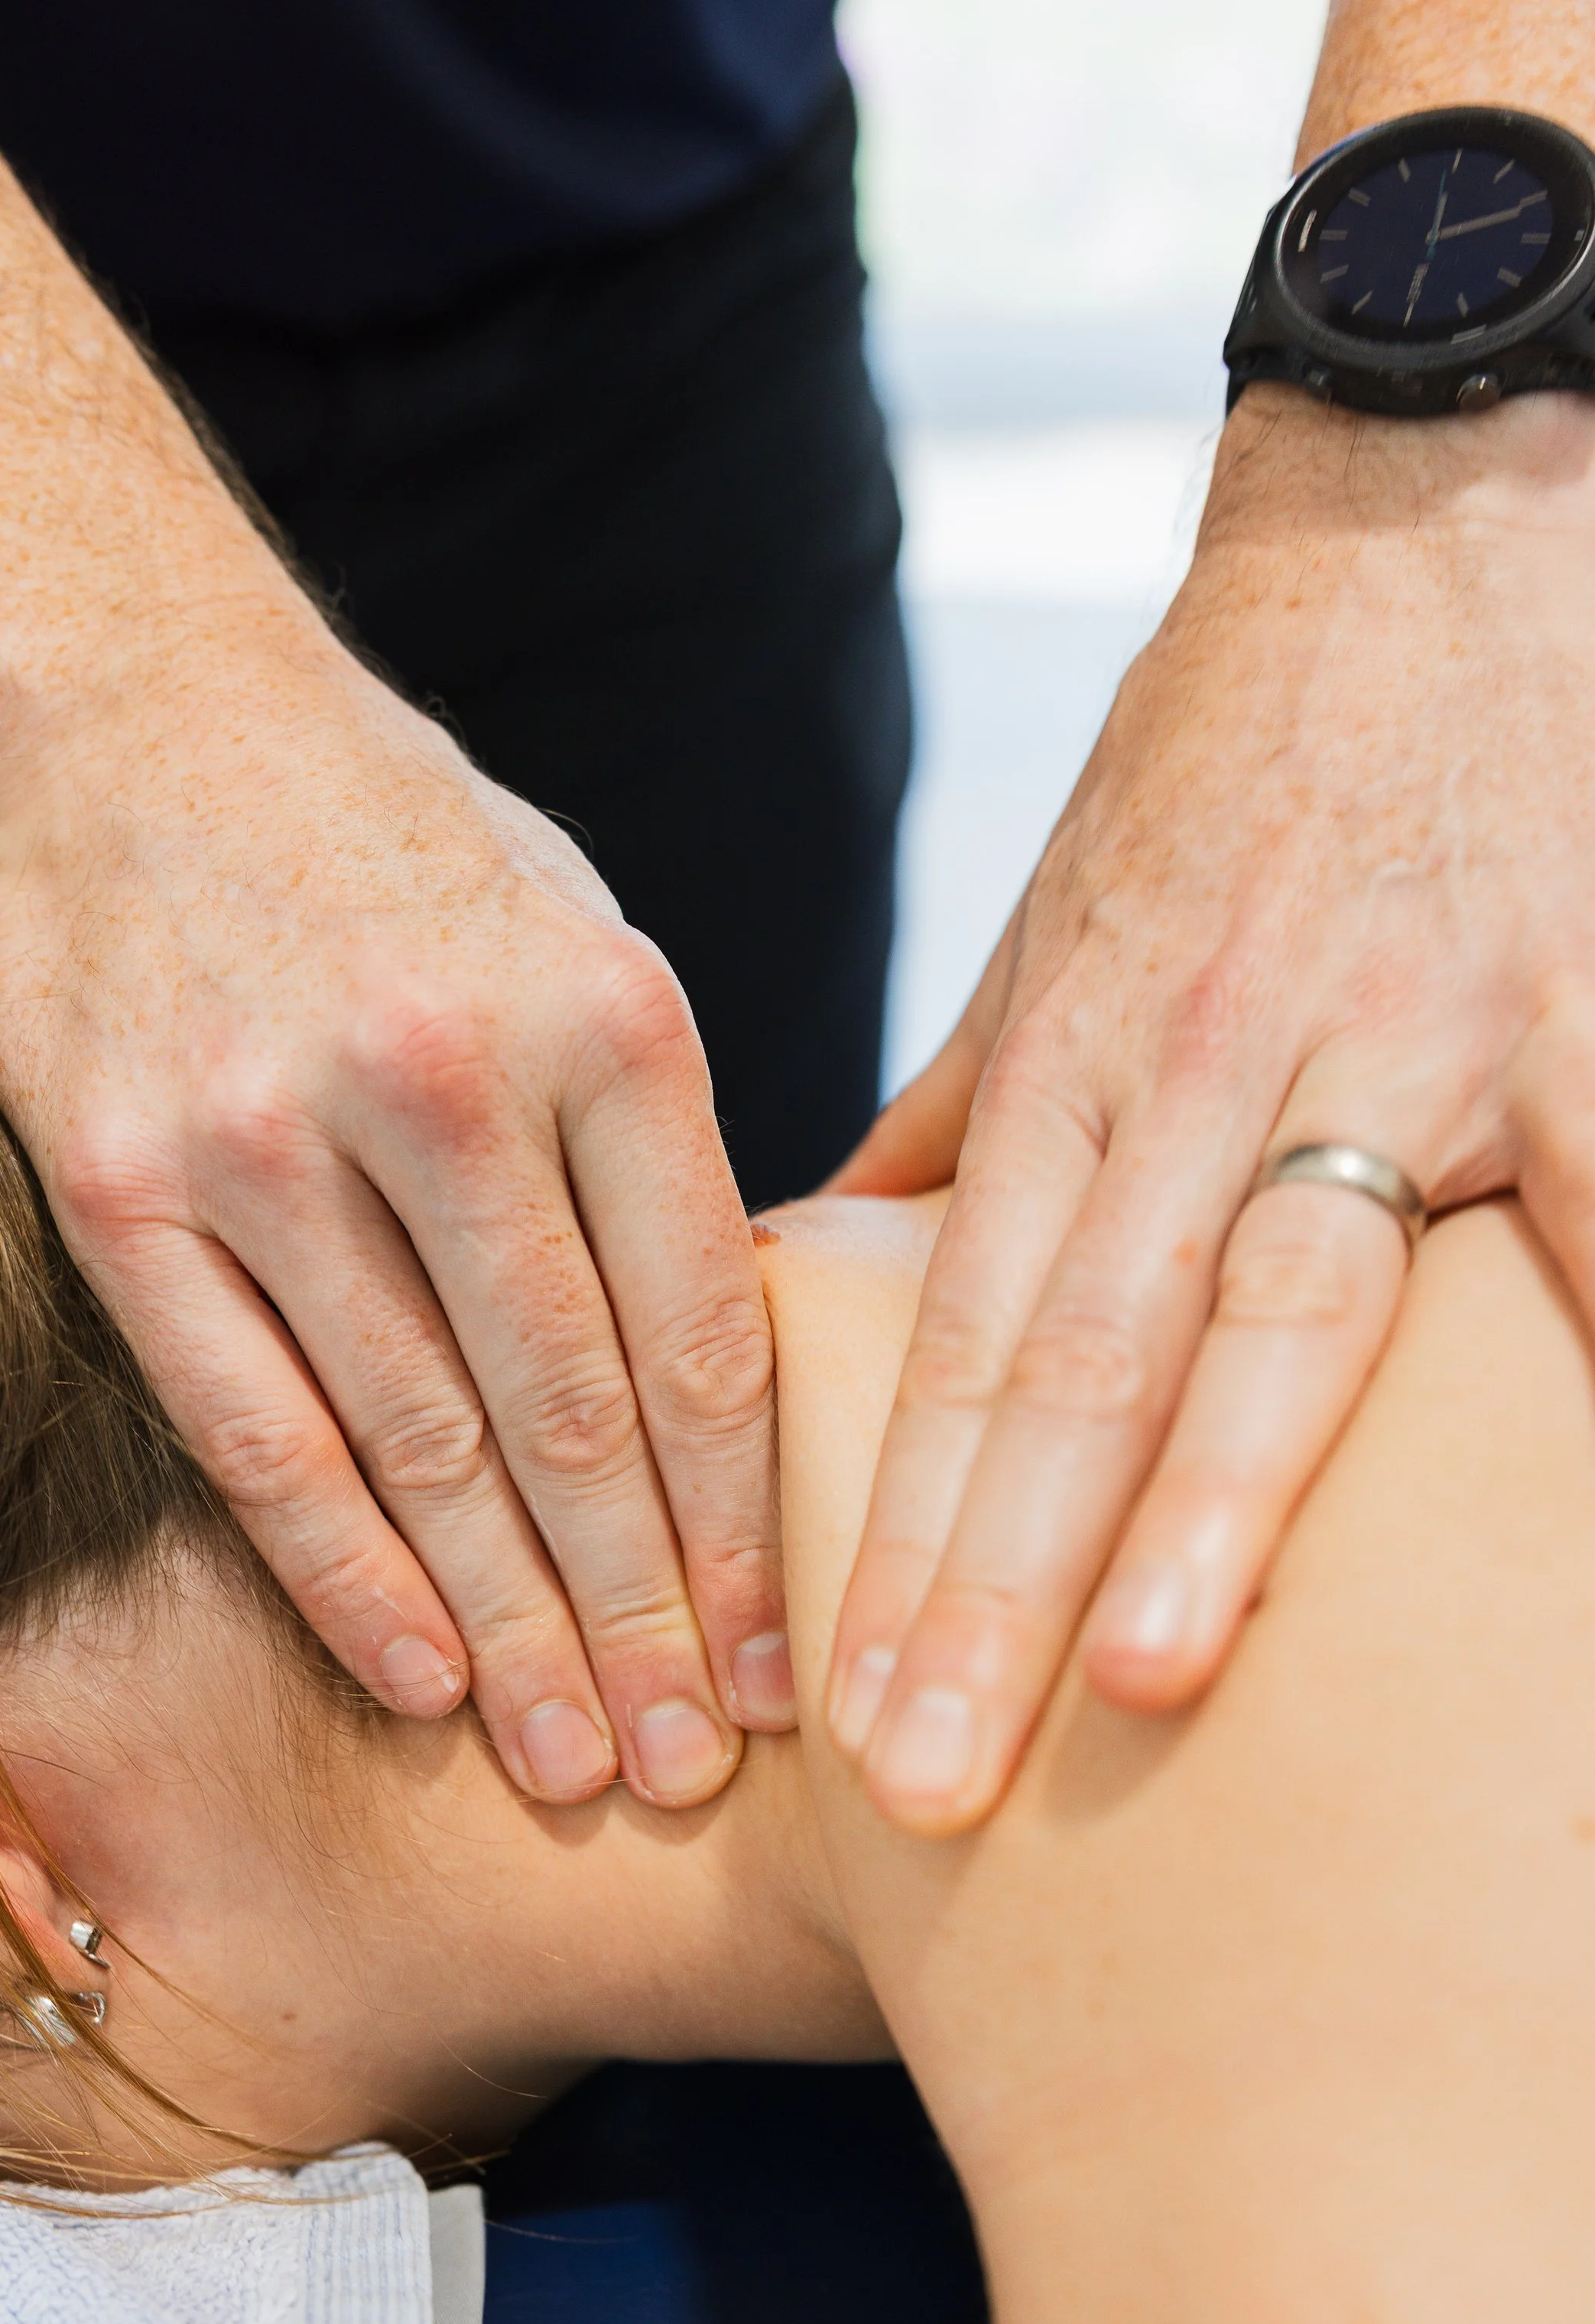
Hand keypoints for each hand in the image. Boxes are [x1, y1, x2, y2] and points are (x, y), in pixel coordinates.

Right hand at [0, 587, 789, 1809]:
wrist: (145, 701)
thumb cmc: (404, 853)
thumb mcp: (584, 942)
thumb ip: (652, 1149)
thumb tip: (727, 1376)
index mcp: (606, 1019)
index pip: (701, 1336)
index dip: (747, 1534)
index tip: (780, 1673)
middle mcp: (444, 1078)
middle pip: (572, 1417)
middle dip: (640, 1618)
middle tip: (689, 1771)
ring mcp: (268, 1131)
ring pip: (416, 1444)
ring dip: (504, 1628)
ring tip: (573, 1763)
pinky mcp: (121, 1178)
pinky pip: (248, 1422)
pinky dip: (338, 1568)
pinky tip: (413, 1675)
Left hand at [828, 384, 1594, 1833]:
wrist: (1408, 523)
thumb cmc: (1221, 769)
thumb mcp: (1055, 948)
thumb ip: (959, 1124)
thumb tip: (827, 1264)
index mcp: (1082, 1068)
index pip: (968, 1346)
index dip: (901, 1536)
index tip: (850, 1710)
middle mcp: (1212, 1066)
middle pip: (1084, 1362)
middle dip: (994, 1581)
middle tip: (919, 1776)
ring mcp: (1402, 1042)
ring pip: (1291, 1304)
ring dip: (1214, 1500)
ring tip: (1149, 1679)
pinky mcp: (1579, 1004)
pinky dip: (1573, 1339)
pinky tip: (1544, 1537)